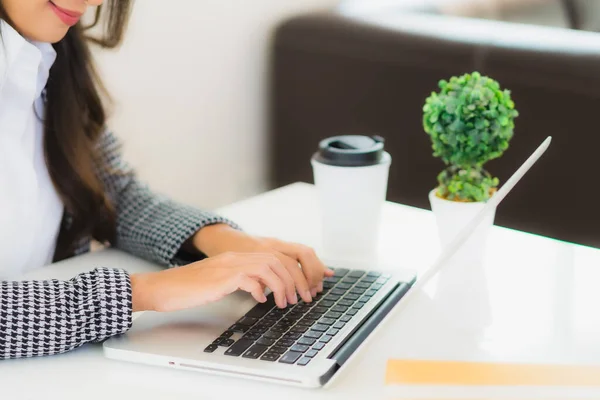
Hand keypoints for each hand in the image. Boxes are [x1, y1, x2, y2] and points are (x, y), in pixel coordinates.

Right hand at [192, 224, 333, 302]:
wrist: (164, 288)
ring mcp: (229, 265)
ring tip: (285, 302)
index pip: (276, 257)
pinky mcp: (221, 278)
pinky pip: (249, 279)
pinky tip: (261, 300)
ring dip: (283, 286)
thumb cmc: (191, 288)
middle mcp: (237, 257)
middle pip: (278, 260)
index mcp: (239, 257)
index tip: (304, 288)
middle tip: (302, 298)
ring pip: (269, 267)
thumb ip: (244, 281)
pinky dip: (261, 289)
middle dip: (296, 279)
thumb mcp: (223, 282)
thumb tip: (265, 290)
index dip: (295, 272)